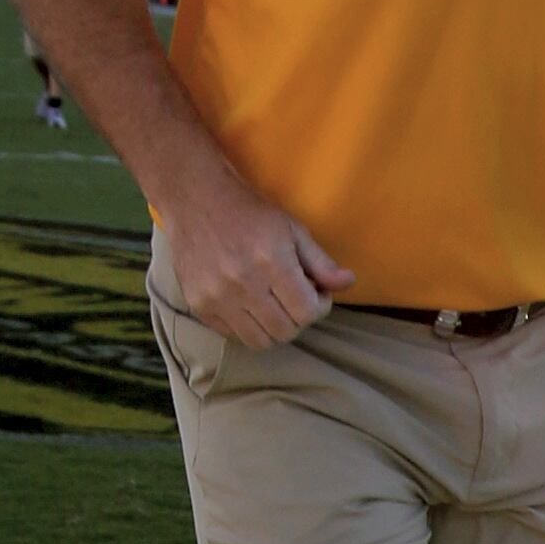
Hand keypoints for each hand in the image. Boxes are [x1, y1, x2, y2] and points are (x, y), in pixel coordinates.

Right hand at [163, 162, 356, 347]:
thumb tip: (348, 283)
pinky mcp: (199, 306)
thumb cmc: (251, 213)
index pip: (306, 312)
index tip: (317, 292)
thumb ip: (321, 262)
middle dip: (300, 318)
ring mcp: (217, 298)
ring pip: (259, 341)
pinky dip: (249, 327)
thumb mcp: (293, 229)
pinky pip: (233, 335)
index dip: (320, 306)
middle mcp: (243, 285)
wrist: (196, 202)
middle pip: (285, 331)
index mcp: (271, 262)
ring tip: (275, 305)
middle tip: (297, 298)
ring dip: (275, 328)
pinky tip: (251, 304)